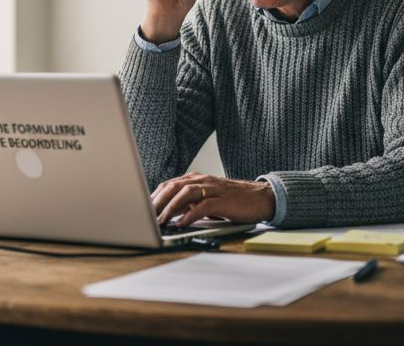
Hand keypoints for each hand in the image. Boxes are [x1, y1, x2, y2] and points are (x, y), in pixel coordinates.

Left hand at [151, 172, 275, 226]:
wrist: (260, 198)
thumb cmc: (232, 201)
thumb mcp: (207, 199)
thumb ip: (190, 202)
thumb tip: (169, 214)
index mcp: (197, 178)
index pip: (169, 184)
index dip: (154, 196)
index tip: (143, 209)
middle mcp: (203, 180)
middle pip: (174, 187)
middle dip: (158, 201)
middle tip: (146, 216)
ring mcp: (213, 189)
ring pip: (186, 193)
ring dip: (170, 208)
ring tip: (160, 221)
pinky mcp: (223, 200)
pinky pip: (203, 206)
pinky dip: (190, 214)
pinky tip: (181, 223)